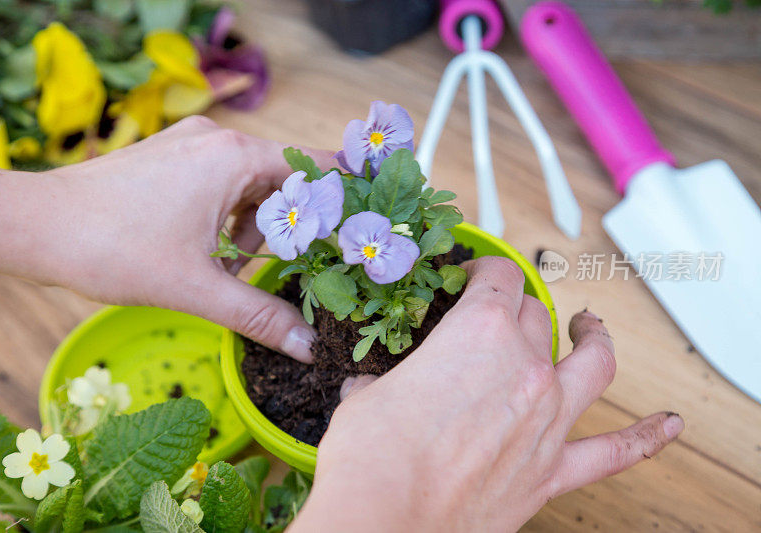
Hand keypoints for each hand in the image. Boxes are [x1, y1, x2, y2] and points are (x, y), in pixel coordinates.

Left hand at [24, 117, 331, 361]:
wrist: (34, 228)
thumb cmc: (112, 247)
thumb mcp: (196, 288)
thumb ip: (259, 315)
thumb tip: (308, 346)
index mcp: (234, 156)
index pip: (314, 166)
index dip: (342, 199)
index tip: (358, 233)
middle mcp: (217, 140)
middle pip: (284, 180)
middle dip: (291, 227)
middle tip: (297, 269)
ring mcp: (192, 146)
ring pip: (252, 186)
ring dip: (255, 228)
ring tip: (234, 268)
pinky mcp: (173, 159)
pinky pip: (223, 185)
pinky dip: (229, 219)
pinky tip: (212, 253)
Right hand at [291, 257, 682, 531]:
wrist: (383, 521)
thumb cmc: (370, 457)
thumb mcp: (364, 398)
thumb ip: (384, 385)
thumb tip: (370, 393)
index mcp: (478, 334)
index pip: (499, 278)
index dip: (487, 268)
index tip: (476, 276)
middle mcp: (524, 368)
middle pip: (537, 317)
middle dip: (519, 308)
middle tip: (504, 313)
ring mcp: (548, 420)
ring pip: (594, 364)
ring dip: (595, 339)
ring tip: (590, 328)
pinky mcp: (552, 472)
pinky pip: (614, 452)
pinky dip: (647, 437)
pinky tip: (669, 426)